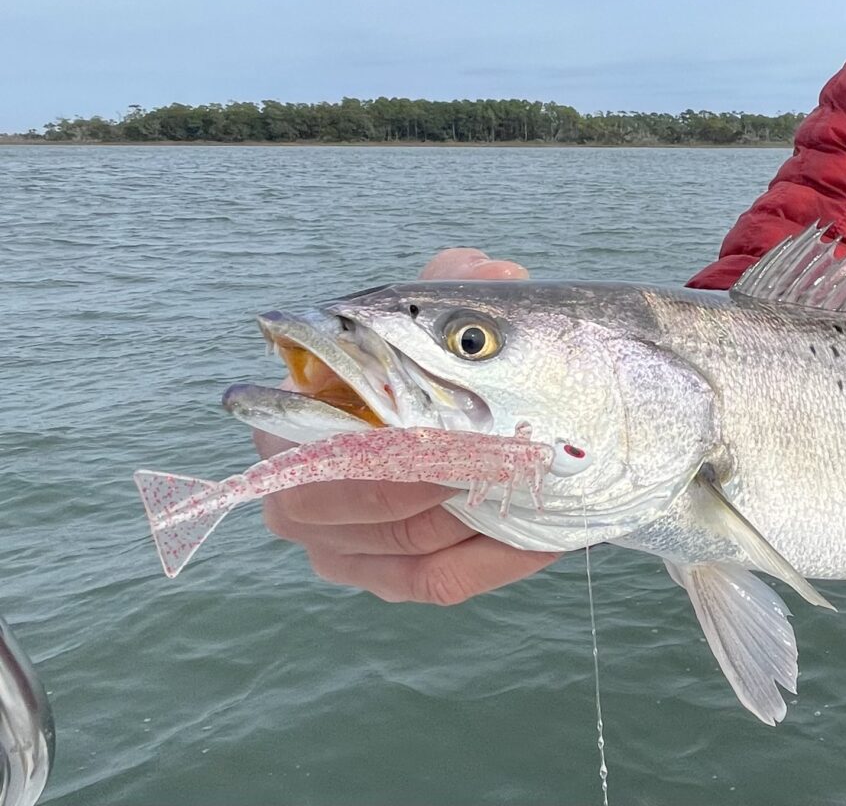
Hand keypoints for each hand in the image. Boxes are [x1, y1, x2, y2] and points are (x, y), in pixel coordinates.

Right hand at [257, 246, 556, 604]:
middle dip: (433, 481)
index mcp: (286, 422)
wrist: (449, 408)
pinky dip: (498, 560)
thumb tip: (488, 275)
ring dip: (477, 517)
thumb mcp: (436, 308)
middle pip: (354, 504)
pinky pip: (442, 580)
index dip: (380, 437)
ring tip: (538, 482)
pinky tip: (547, 532)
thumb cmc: (425, 357)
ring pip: (407, 545)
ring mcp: (337, 548)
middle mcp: (295, 496)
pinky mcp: (386, 579)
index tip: (448, 425)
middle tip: (504, 456)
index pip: (312, 442)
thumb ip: (454, 284)